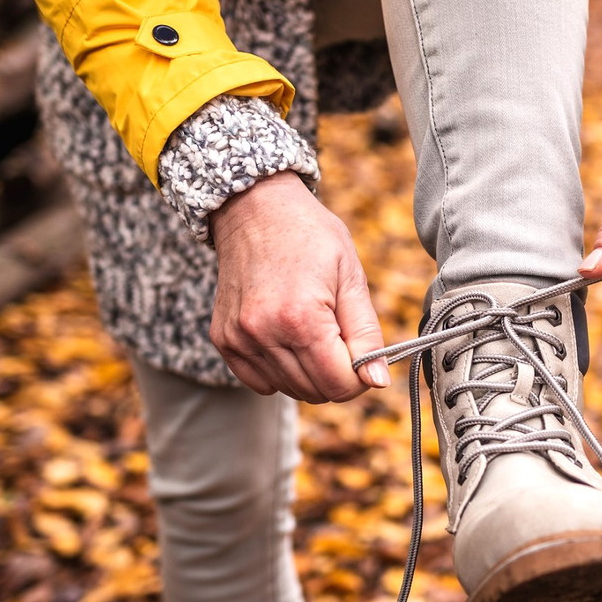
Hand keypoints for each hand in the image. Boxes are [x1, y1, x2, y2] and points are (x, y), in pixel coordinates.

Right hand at [209, 172, 389, 401]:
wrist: (255, 208)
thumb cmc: (310, 236)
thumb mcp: (351, 277)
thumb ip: (367, 335)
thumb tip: (378, 381)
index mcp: (301, 318)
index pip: (339, 385)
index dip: (360, 376)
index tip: (362, 353)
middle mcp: (263, 333)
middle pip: (315, 393)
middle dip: (336, 374)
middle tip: (338, 335)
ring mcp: (238, 339)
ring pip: (289, 390)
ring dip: (309, 372)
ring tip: (312, 329)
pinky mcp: (223, 340)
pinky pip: (260, 383)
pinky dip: (280, 371)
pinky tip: (287, 337)